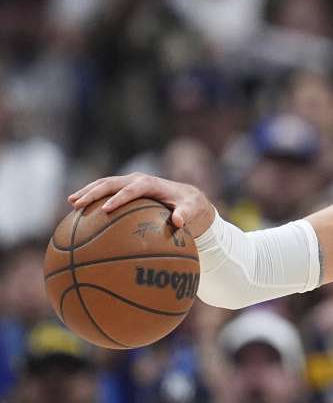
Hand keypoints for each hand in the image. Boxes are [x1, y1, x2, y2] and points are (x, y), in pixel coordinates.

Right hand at [68, 173, 215, 236]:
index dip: (118, 199)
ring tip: (72, 203)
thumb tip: (179, 222)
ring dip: (87, 191)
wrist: (186, 196)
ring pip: (103, 183)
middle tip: (77, 204)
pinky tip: (79, 208)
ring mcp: (129, 181)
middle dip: (93, 192)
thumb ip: (184, 214)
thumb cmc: (188, 205)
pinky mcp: (124, 187)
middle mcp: (136, 179)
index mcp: (149, 184)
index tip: (105, 210)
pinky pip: (105, 190)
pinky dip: (92, 196)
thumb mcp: (190, 210)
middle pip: (110, 183)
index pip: (130, 190)